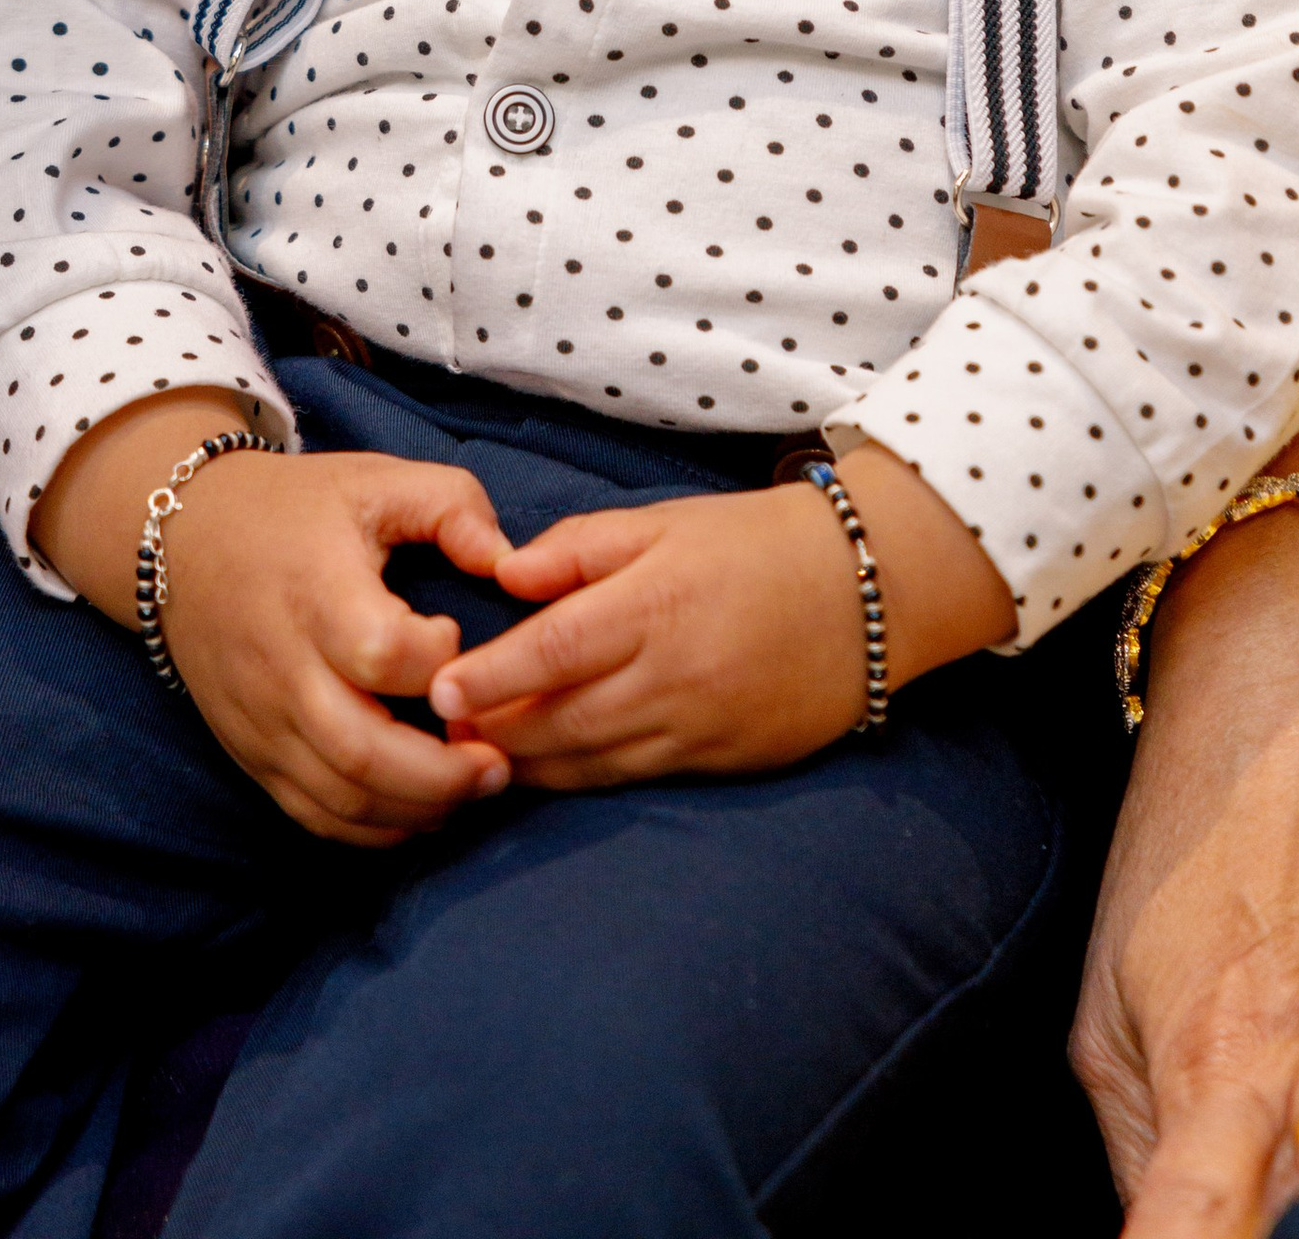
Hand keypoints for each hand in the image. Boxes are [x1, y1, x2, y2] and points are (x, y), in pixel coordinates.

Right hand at [151, 443, 518, 846]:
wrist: (186, 540)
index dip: (440, 660)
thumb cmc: (297, 510)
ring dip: (417, 809)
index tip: (459, 637)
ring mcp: (262, 720)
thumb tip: (509, 564)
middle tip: (499, 767)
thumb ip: (453, 507)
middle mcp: (283, 668)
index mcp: (316, 593)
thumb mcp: (377, 480)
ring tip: (471, 790)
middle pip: (363, 752)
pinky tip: (418, 809)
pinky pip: (312, 813)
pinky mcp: (252, 751)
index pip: (382, 652)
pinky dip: (371, 829)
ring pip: (340, 798)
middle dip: (444, 776)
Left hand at [429, 445, 1013, 789]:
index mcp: (654, 603)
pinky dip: (581, 777)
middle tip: (434, 735)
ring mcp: (697, 726)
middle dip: (493, 731)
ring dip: (527, 764)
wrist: (863, 594)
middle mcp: (672, 674)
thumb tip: (507, 574)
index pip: (554, 649)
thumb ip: (582, 547)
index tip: (440, 691)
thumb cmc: (753, 544)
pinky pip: (633, 777)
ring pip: (591, 761)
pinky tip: (545, 771)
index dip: (492, 676)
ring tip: (472, 760)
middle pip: (562, 717)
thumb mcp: (666, 521)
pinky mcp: (719, 761)